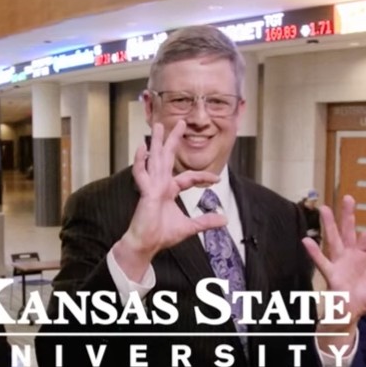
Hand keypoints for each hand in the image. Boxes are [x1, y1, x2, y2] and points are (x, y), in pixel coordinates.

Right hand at [112, 120, 224, 281]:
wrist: (146, 244)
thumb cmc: (161, 235)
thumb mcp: (189, 227)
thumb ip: (205, 222)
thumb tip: (224, 219)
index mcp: (168, 190)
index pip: (188, 177)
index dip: (203, 177)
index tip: (217, 179)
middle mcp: (159, 185)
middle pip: (168, 158)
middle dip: (174, 140)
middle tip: (181, 123)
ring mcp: (151, 187)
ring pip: (155, 159)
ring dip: (158, 142)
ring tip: (158, 125)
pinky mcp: (146, 193)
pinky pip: (142, 174)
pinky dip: (141, 161)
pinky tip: (143, 147)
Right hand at [303, 195, 365, 349]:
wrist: (351, 313)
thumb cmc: (364, 297)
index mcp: (361, 255)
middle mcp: (348, 255)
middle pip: (347, 231)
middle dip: (347, 215)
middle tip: (348, 197)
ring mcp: (338, 263)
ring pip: (333, 240)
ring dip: (329, 225)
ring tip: (324, 208)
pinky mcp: (331, 274)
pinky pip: (322, 261)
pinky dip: (314, 252)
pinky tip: (306, 240)